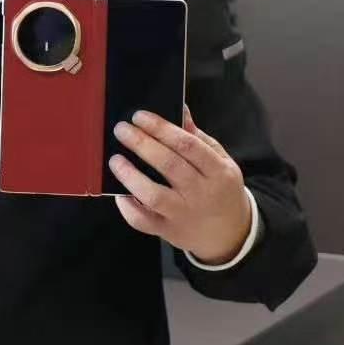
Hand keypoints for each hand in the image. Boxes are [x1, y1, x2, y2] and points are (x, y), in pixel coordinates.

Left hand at [108, 105, 252, 265]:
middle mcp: (201, 194)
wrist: (228, 234)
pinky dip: (128, 207)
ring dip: (130, 176)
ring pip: (154, 196)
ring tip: (115, 160)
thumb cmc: (221, 189)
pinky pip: (143, 221)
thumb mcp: (221, 162)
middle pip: (169, 166)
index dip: (161, 128)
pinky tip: (120, 193)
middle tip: (121, 130)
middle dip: (142, 144)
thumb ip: (199, 138)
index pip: (188, 145)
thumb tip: (180, 110)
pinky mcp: (168, 231)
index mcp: (218, 172)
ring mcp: (183, 215)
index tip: (139, 116)